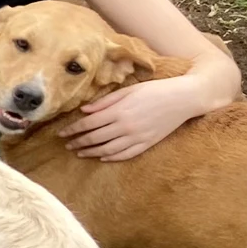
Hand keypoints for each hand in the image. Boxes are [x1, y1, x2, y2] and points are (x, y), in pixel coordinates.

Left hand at [59, 78, 198, 161]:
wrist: (185, 98)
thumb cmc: (156, 90)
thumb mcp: (128, 90)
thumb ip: (105, 102)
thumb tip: (84, 111)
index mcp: (118, 111)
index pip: (88, 124)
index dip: (73, 129)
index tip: (61, 133)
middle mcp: (125, 127)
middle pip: (95, 138)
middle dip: (78, 142)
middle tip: (66, 145)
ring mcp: (137, 137)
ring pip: (107, 150)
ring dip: (91, 152)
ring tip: (79, 152)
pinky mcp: (147, 143)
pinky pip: (125, 154)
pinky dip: (111, 157)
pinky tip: (102, 157)